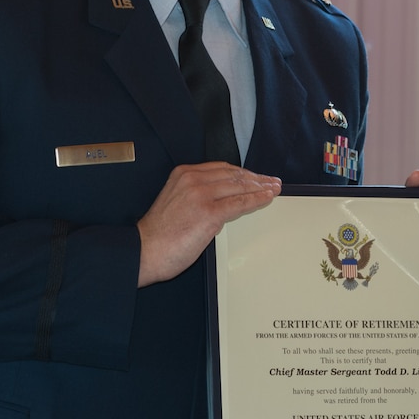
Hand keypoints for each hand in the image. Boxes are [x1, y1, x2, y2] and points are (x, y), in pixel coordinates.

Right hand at [136, 164, 281, 285]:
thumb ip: (196, 196)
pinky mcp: (209, 212)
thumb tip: (220, 203)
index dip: (242, 172)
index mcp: (183, 174)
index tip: (255, 176)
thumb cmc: (158, 235)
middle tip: (271, 181)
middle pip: (233, 174)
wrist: (144, 250)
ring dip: (261, 187)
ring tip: (274, 188)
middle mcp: (192, 179)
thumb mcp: (175, 203)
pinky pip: (240, 203)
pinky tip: (267, 198)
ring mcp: (202, 195)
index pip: (221, 168)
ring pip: (239, 186)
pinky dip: (257, 199)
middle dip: (256, 178)